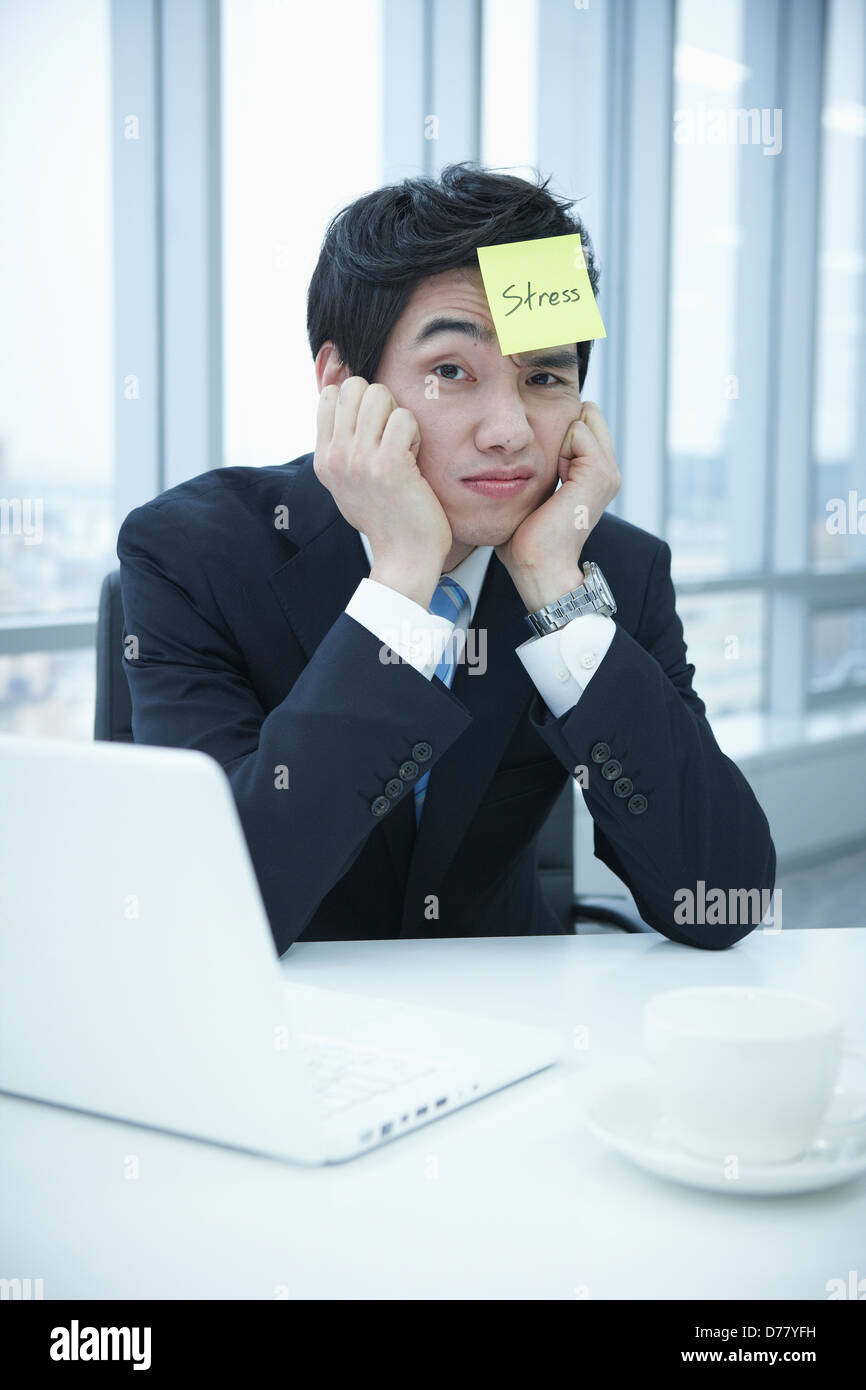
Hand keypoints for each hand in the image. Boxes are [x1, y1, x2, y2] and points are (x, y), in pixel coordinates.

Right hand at [315, 377, 451, 606]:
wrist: (404, 556)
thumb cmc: (385, 516)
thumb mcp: (348, 479)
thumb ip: (340, 441)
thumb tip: (337, 383)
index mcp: (323, 459)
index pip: (331, 394)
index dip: (359, 402)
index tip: (373, 433)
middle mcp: (335, 457)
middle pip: (355, 387)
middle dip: (380, 404)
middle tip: (391, 437)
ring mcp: (359, 460)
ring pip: (379, 395)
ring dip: (398, 417)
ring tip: (402, 448)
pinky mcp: (388, 465)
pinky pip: (404, 418)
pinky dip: (415, 434)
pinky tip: (414, 459)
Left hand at [494, 400, 621, 611]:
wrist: (539, 566)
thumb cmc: (526, 539)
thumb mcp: (533, 493)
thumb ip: (537, 468)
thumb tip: (514, 448)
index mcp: (593, 475)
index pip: (580, 423)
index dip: (555, 433)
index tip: (541, 467)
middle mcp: (607, 471)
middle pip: (585, 416)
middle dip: (558, 430)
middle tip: (545, 470)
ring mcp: (607, 472)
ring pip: (581, 419)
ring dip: (555, 440)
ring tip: (549, 477)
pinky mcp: (598, 473)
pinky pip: (578, 429)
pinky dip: (558, 445)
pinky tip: (553, 476)